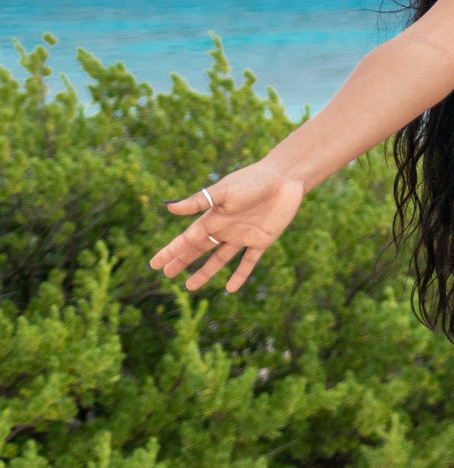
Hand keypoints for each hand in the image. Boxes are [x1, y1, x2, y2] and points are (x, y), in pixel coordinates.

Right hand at [149, 160, 305, 292]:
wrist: (285, 178)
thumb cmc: (252, 180)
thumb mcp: (223, 191)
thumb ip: (199, 201)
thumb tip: (169, 209)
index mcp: (213, 217)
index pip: (186, 239)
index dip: (171, 252)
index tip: (154, 264)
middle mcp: (225, 229)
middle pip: (199, 250)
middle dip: (182, 262)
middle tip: (167, 275)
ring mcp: (243, 236)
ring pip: (220, 260)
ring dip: (205, 272)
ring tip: (190, 287)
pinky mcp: (262, 240)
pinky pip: (248, 262)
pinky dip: (240, 275)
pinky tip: (230, 289)